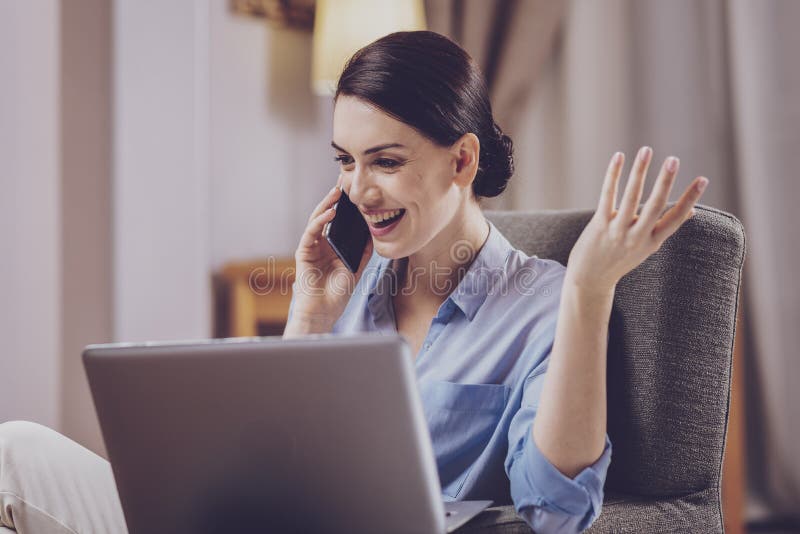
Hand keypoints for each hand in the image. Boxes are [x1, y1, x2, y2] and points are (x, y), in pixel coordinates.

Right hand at [287, 174, 373, 332]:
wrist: (323, 312)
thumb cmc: (337, 295)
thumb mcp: (356, 269)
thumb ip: (364, 252)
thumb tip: (374, 232)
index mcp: (332, 247)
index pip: (338, 222)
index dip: (345, 207)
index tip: (356, 191)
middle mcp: (320, 244)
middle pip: (327, 216)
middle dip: (335, 199)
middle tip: (344, 181)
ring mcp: (311, 247)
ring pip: (317, 219)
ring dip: (327, 205)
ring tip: (338, 192)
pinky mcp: (303, 252)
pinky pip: (312, 232)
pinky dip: (321, 221)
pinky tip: (331, 212)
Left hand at [566, 146, 707, 295]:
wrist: (590, 281)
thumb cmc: (620, 260)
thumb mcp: (646, 248)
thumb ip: (664, 228)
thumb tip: (690, 212)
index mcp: (652, 242)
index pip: (676, 218)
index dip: (690, 199)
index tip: (703, 179)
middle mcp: (637, 237)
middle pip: (655, 206)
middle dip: (665, 182)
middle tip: (674, 159)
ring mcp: (617, 231)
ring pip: (631, 197)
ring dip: (640, 172)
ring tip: (647, 150)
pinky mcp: (600, 224)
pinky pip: (608, 196)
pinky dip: (613, 175)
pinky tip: (619, 157)